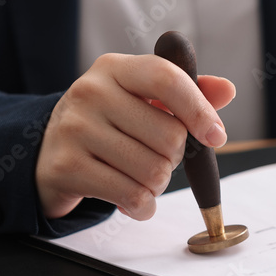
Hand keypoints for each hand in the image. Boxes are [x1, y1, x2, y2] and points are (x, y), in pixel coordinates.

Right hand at [36, 53, 235, 219]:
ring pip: (153, 171)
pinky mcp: (66, 166)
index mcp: (115, 68)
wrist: (49, 151)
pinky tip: (133, 200)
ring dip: (157, 185)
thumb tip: (226, 89)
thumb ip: (187, 94)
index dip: (199, 109)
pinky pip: (131, 196)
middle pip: (169, 136)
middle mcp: (91, 91)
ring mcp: (75, 129)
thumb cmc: (107, 123)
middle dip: (174, 158)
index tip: (216, 136)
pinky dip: (143, 206)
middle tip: (155, 158)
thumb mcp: (142, 100)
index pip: (167, 79)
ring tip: (138, 177)